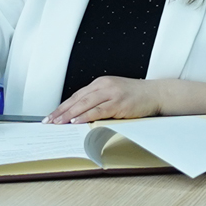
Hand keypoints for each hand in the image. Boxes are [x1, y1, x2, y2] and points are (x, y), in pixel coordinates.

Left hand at [47, 76, 162, 123]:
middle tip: (49, 121)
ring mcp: (112, 93)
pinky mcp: (119, 103)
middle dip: (61, 111)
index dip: (62, 106)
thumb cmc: (136, 96)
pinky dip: (85, 116)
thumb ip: (99, 101)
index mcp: (101, 83)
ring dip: (69, 114)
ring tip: (58, 123)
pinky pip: (98, 110)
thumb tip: (80, 115)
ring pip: (85, 104)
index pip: (76, 95)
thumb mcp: (114, 93)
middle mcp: (104, 85)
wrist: (156, 93)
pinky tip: (76, 121)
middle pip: (77, 99)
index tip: (52, 115)